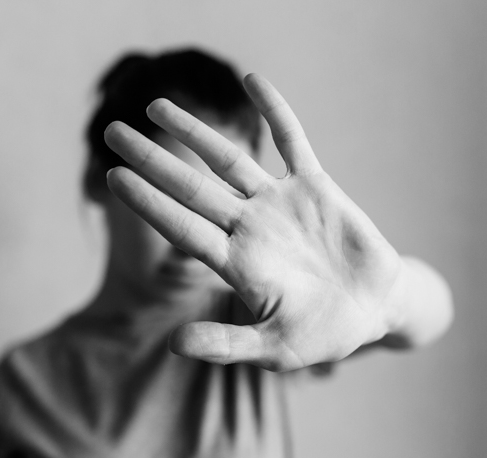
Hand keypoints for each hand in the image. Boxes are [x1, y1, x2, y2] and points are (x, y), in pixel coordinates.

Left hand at [104, 74, 403, 370]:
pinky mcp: (313, 186)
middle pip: (191, 186)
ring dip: (194, 131)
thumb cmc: (322, 335)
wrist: (374, 310)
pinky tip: (251, 79)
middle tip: (112, 133)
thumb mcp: (275, 348)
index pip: (181, 226)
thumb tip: (175, 345)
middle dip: (152, 159)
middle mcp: (248, 227)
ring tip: (155, 106)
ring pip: (228, 158)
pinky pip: (291, 140)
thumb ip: (227, 345)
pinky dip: (273, 111)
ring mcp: (278, 203)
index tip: (113, 178)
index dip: (148, 202)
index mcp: (235, 263)